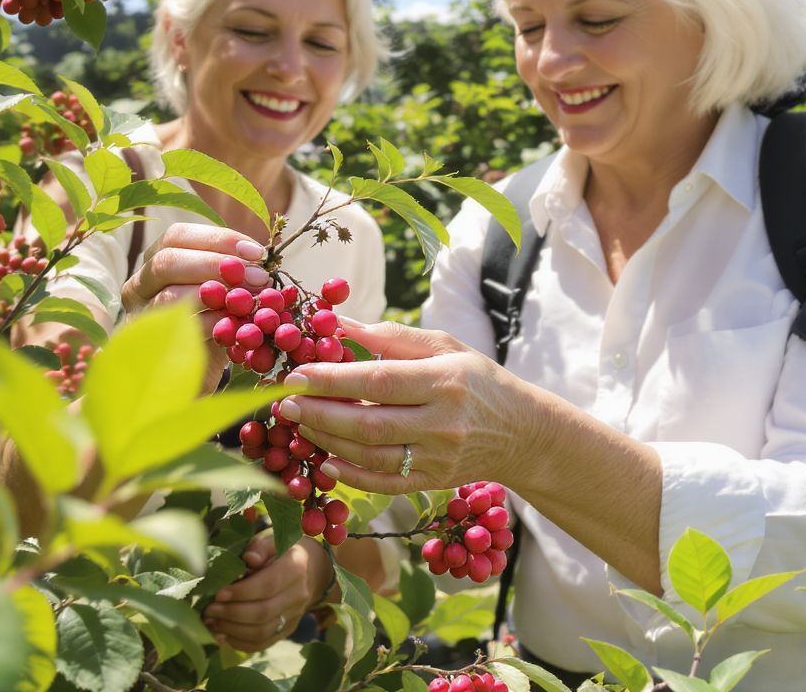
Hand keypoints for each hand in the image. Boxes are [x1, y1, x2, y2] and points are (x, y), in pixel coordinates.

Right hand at [120, 222, 269, 390]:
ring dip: (216, 296)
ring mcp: (138, 316)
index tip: (257, 253)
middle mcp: (139, 284)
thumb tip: (261, 258)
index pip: (178, 236)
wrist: (194, 373)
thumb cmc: (213, 323)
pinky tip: (236, 324)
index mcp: (155, 259)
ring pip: (169, 297)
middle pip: (168, 261)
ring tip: (251, 301)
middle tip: (258, 277)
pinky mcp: (147, 347)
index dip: (219, 239)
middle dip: (217, 265)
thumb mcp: (224, 291)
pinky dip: (211, 324)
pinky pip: (178, 331)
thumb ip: (235, 272)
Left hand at [203, 532, 332, 651]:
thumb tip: (249, 559)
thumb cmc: (278, 552)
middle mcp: (299, 594)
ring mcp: (295, 615)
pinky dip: (240, 643)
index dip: (241, 592)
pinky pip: (263, 643)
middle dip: (232, 613)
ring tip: (212, 622)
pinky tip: (223, 635)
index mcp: (295, 567)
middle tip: (209, 610)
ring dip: (233, 630)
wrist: (304, 569)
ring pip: (262, 631)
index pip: (268, 585)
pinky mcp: (287, 630)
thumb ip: (259, 547)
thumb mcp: (270, 540)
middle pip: (263, 612)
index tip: (219, 593)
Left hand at [276, 320, 527, 493]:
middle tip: (285, 402)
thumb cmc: (476, 379)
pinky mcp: (432, 483)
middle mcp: (442, 424)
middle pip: (368, 423)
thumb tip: (338, 322)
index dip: (333, 379)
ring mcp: (437, 459)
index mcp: (444, 382)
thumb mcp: (443, 346)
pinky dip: (350, 476)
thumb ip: (390, 336)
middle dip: (320, 413)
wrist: (520, 432)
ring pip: (370, 456)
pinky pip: (382, 483)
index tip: (297, 373)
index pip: (379, 381)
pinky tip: (326, 459)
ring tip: (300, 423)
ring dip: (327, 441)